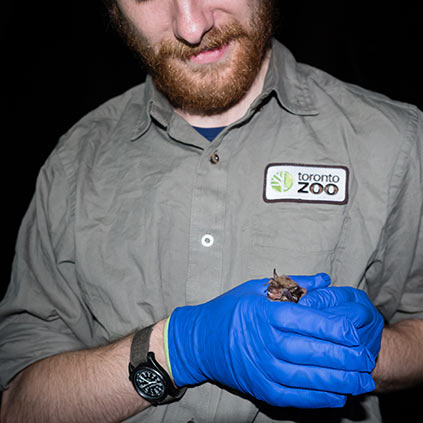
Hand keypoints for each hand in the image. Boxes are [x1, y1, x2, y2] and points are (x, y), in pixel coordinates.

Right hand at [166, 275, 374, 407]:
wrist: (200, 340)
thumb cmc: (229, 309)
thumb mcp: (256, 288)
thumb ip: (293, 284)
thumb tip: (325, 279)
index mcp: (263, 313)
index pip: (301, 321)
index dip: (330, 327)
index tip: (354, 330)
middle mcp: (262, 341)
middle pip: (307, 351)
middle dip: (341, 356)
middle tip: (366, 357)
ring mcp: (259, 367)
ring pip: (303, 377)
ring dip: (335, 380)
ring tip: (361, 379)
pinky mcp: (259, 387)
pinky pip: (291, 396)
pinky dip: (315, 398)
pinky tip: (337, 395)